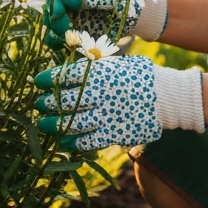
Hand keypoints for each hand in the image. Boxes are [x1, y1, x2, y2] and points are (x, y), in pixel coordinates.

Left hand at [34, 55, 203, 151]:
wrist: (168, 97)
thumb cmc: (142, 76)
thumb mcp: (119, 64)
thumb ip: (96, 68)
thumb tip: (71, 70)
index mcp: (100, 72)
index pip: (66, 75)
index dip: (48, 79)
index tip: (38, 82)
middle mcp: (100, 93)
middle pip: (64, 100)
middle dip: (47, 103)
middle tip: (39, 105)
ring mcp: (106, 115)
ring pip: (71, 123)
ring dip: (54, 124)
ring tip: (44, 124)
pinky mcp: (113, 133)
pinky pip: (86, 141)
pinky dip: (72, 142)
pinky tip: (63, 142)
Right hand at [42, 0, 165, 48]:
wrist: (138, 16)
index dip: (53, 0)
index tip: (60, 13)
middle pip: (50, 6)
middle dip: (55, 20)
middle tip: (67, 30)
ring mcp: (70, 13)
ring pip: (51, 23)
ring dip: (54, 33)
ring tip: (67, 41)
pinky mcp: (74, 29)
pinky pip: (60, 37)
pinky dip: (59, 43)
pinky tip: (66, 47)